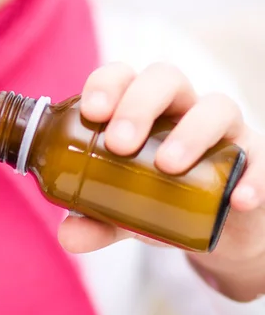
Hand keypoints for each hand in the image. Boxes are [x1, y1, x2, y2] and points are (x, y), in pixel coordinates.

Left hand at [57, 62, 264, 300]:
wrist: (213, 227)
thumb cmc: (158, 199)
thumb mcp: (120, 212)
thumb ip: (94, 220)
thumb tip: (68, 237)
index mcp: (138, 110)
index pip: (122, 77)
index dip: (107, 85)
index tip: (92, 112)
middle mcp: (179, 110)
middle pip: (165, 79)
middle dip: (139, 105)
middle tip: (119, 144)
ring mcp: (220, 130)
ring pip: (215, 106)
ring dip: (190, 133)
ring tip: (167, 167)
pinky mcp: (254, 158)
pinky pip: (258, 158)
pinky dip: (250, 176)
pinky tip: (236, 199)